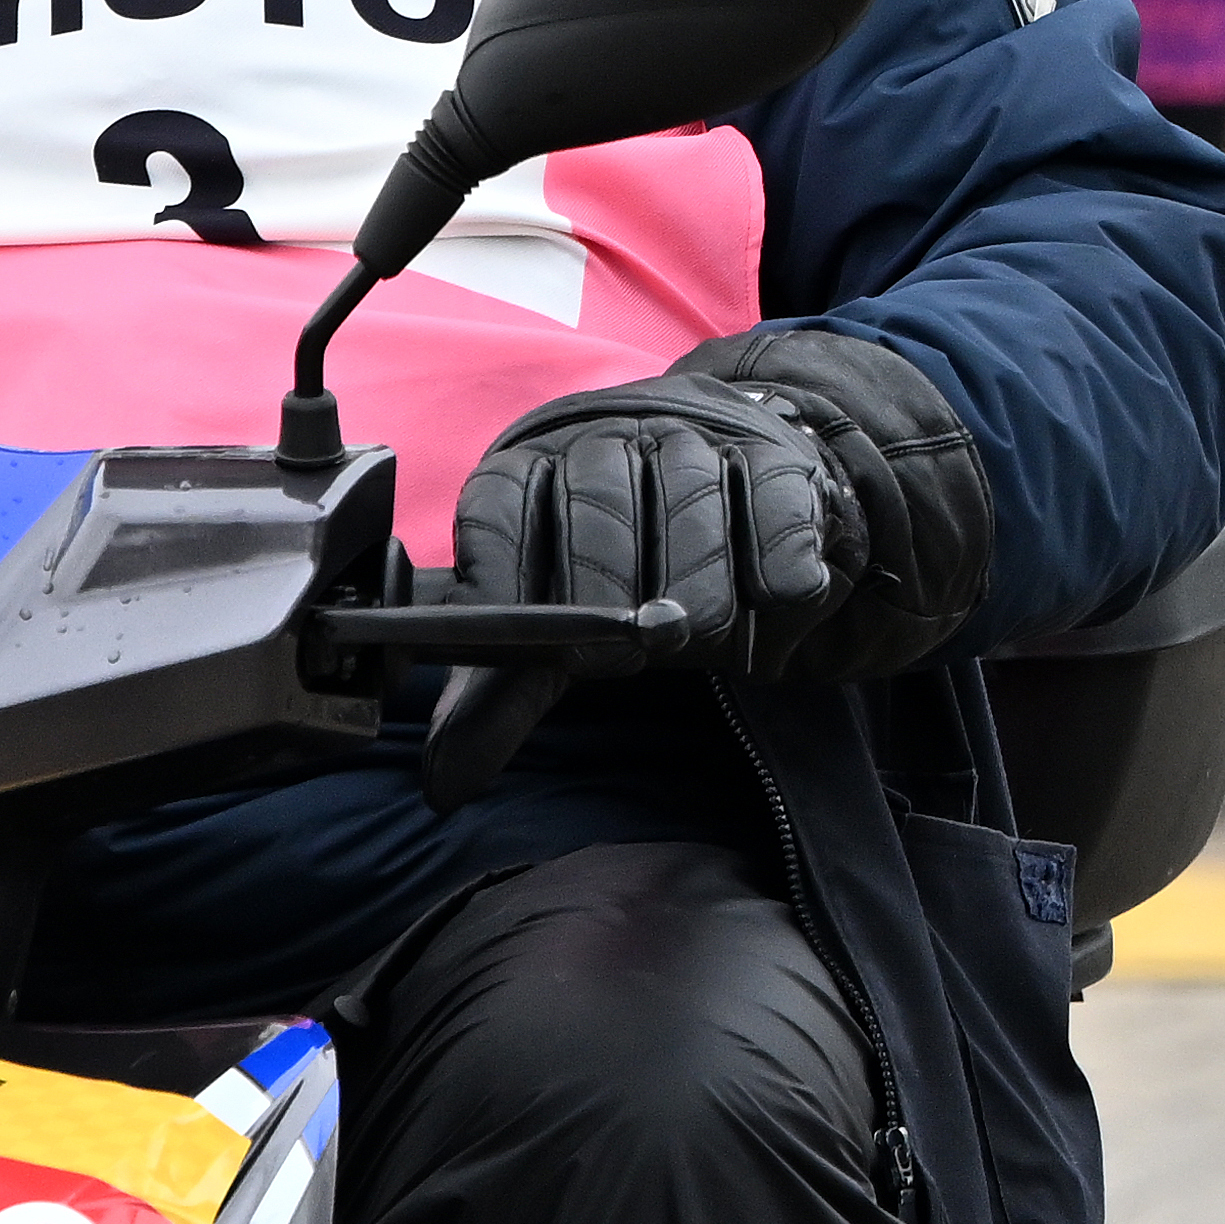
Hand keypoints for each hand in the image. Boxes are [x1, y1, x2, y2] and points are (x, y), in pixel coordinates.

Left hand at [452, 330, 991, 686]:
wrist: (742, 500)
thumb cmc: (631, 575)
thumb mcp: (558, 634)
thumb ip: (503, 701)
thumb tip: (444, 785)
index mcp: (530, 468)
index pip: (498, 506)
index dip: (510, 578)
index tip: (548, 653)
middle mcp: (606, 438)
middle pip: (597, 509)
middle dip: (615, 601)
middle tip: (638, 655)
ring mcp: (694, 439)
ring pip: (692, 512)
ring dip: (703, 597)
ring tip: (706, 638)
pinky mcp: (778, 458)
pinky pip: (779, 516)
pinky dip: (779, 581)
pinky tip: (773, 609)